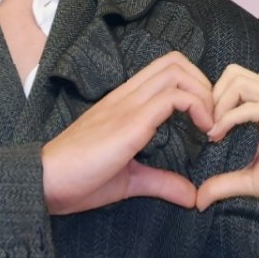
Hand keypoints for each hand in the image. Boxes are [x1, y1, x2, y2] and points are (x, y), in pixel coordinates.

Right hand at [42, 51, 211, 214]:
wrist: (45, 182)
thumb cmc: (79, 179)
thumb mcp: (129, 181)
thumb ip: (161, 182)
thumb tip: (191, 195)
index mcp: (124, 103)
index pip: (165, 71)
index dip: (194, 87)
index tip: (205, 121)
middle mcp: (127, 97)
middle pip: (175, 62)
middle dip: (204, 84)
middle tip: (212, 118)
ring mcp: (128, 105)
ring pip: (176, 72)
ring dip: (204, 94)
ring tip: (210, 125)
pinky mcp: (130, 121)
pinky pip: (172, 97)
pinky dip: (197, 108)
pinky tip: (203, 132)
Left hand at [197, 65, 258, 209]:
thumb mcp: (255, 180)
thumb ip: (226, 183)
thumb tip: (199, 199)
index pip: (233, 81)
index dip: (213, 100)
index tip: (204, 130)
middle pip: (232, 73)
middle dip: (211, 96)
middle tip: (205, 126)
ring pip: (239, 81)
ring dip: (218, 103)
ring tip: (212, 131)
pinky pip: (251, 107)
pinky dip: (229, 118)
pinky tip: (219, 136)